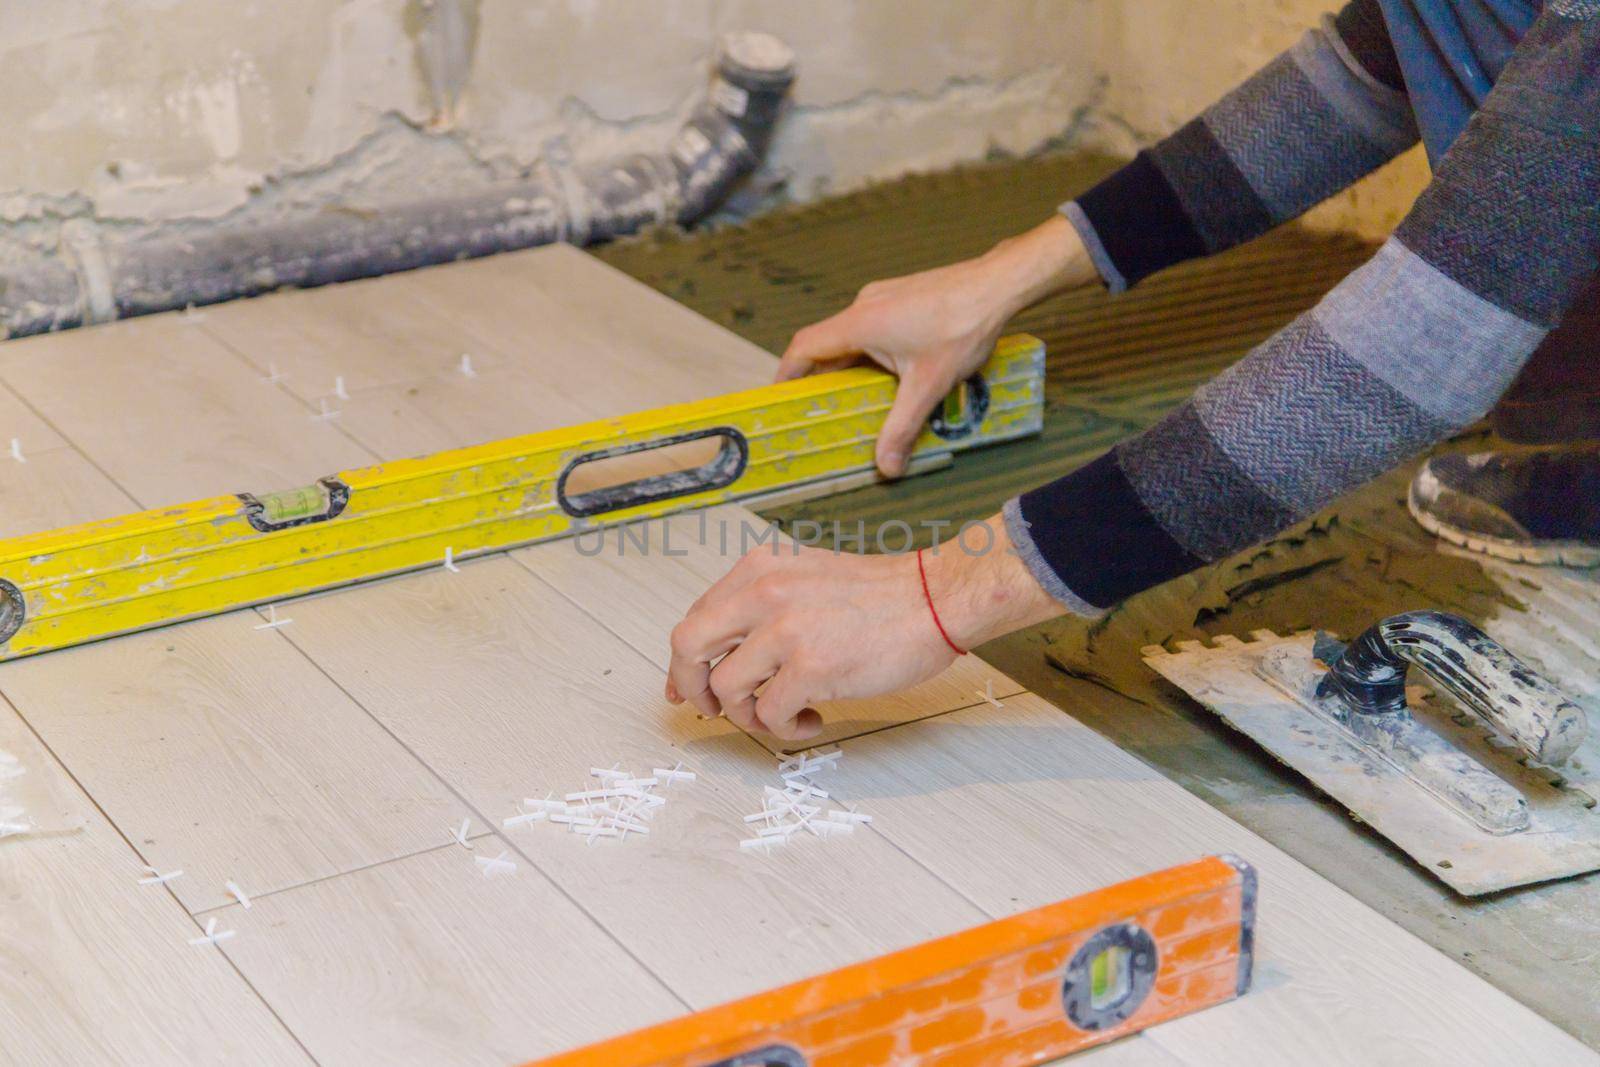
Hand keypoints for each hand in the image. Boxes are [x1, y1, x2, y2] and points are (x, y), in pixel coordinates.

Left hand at [664, 516, 1063, 740]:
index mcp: (759, 569)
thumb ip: (764, 605)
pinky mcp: (810, 667)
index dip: (686, 661)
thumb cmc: (881, 595)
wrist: (935, 598)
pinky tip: (811, 719)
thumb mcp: (807, 578)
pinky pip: (769, 715)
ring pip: (726, 689)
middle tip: (714, 710)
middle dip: (692, 687)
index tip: (686, 688)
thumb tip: (726, 655)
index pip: (696, 617)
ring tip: (783, 715)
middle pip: (688, 647)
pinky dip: (784, 728)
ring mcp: (784, 630)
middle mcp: (763, 593)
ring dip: (749, 715)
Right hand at [778, 215, 1095, 476]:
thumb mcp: (928, 386)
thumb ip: (902, 428)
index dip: (787, 373)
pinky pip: (874, 325)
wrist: (998, 284)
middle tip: (822, 408)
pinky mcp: (903, 295)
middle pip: (827, 343)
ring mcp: (885, 296)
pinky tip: (894, 371)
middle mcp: (864, 305)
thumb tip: (887, 467)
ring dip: (850, 365)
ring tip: (859, 397)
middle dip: (821, 378)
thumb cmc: (962, 326)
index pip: (804, 347)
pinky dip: (871, 351)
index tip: (782, 398)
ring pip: (853, 335)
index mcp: (859, 323)